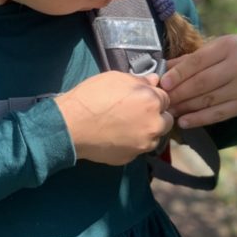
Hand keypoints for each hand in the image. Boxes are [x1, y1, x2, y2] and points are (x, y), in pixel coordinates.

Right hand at [54, 71, 172, 165]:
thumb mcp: (115, 78)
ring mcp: (143, 145)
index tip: (140, 97)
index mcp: (152, 102)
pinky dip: (131, 143)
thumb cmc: (92, 97)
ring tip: (124, 125)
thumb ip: (139, 80)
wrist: (71, 126)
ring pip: (153, 137)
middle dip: (155, 116)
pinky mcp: (130, 158)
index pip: (166, 98)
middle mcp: (154, 126)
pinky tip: (115, 136)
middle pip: (166, 121)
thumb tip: (153, 81)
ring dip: (145, 131)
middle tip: (135, 112)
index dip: (152, 96)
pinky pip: (137, 148)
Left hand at [160, 35, 236, 127]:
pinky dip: (200, 119)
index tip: (162, 82)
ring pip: (209, 100)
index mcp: (229, 46)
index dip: (178, 73)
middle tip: (161, 99)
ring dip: (185, 107)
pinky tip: (184, 121)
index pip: (198, 61)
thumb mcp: (220, 47)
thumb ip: (193, 58)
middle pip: (202, 82)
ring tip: (168, 111)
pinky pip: (219, 114)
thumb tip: (164, 68)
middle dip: (178, 92)